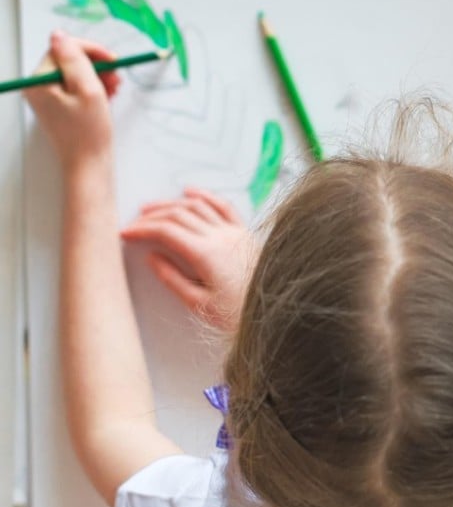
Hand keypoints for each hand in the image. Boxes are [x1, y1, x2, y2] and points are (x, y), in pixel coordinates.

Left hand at [23, 31, 121, 177]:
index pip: (63, 50)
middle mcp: (39, 87)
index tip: (113, 60)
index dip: (91, 51)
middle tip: (117, 77)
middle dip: (96, 65)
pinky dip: (93, 88)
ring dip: (97, 76)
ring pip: (75, 74)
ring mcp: (48, 98)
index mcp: (40, 81)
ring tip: (115, 88)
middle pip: (69, 61)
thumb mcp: (88, 91)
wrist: (88, 165)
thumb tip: (61, 35)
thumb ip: (75, 60)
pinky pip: (75, 88)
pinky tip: (107, 95)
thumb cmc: (89, 133)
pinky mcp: (58, 107)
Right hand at [121, 188, 254, 330]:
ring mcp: (235, 232)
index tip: (125, 233)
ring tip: (151, 208)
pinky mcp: (245, 233)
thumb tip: (152, 257)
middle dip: (152, 216)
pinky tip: (190, 192)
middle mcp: (221, 236)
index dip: (142, 229)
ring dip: (172, 204)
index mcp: (207, 254)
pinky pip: (223, 206)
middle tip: (133, 224)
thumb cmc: (238, 314)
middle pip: (179, 215)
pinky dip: (204, 196)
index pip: (166, 231)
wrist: (274, 312)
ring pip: (198, 206)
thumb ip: (172, 278)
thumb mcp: (199, 303)